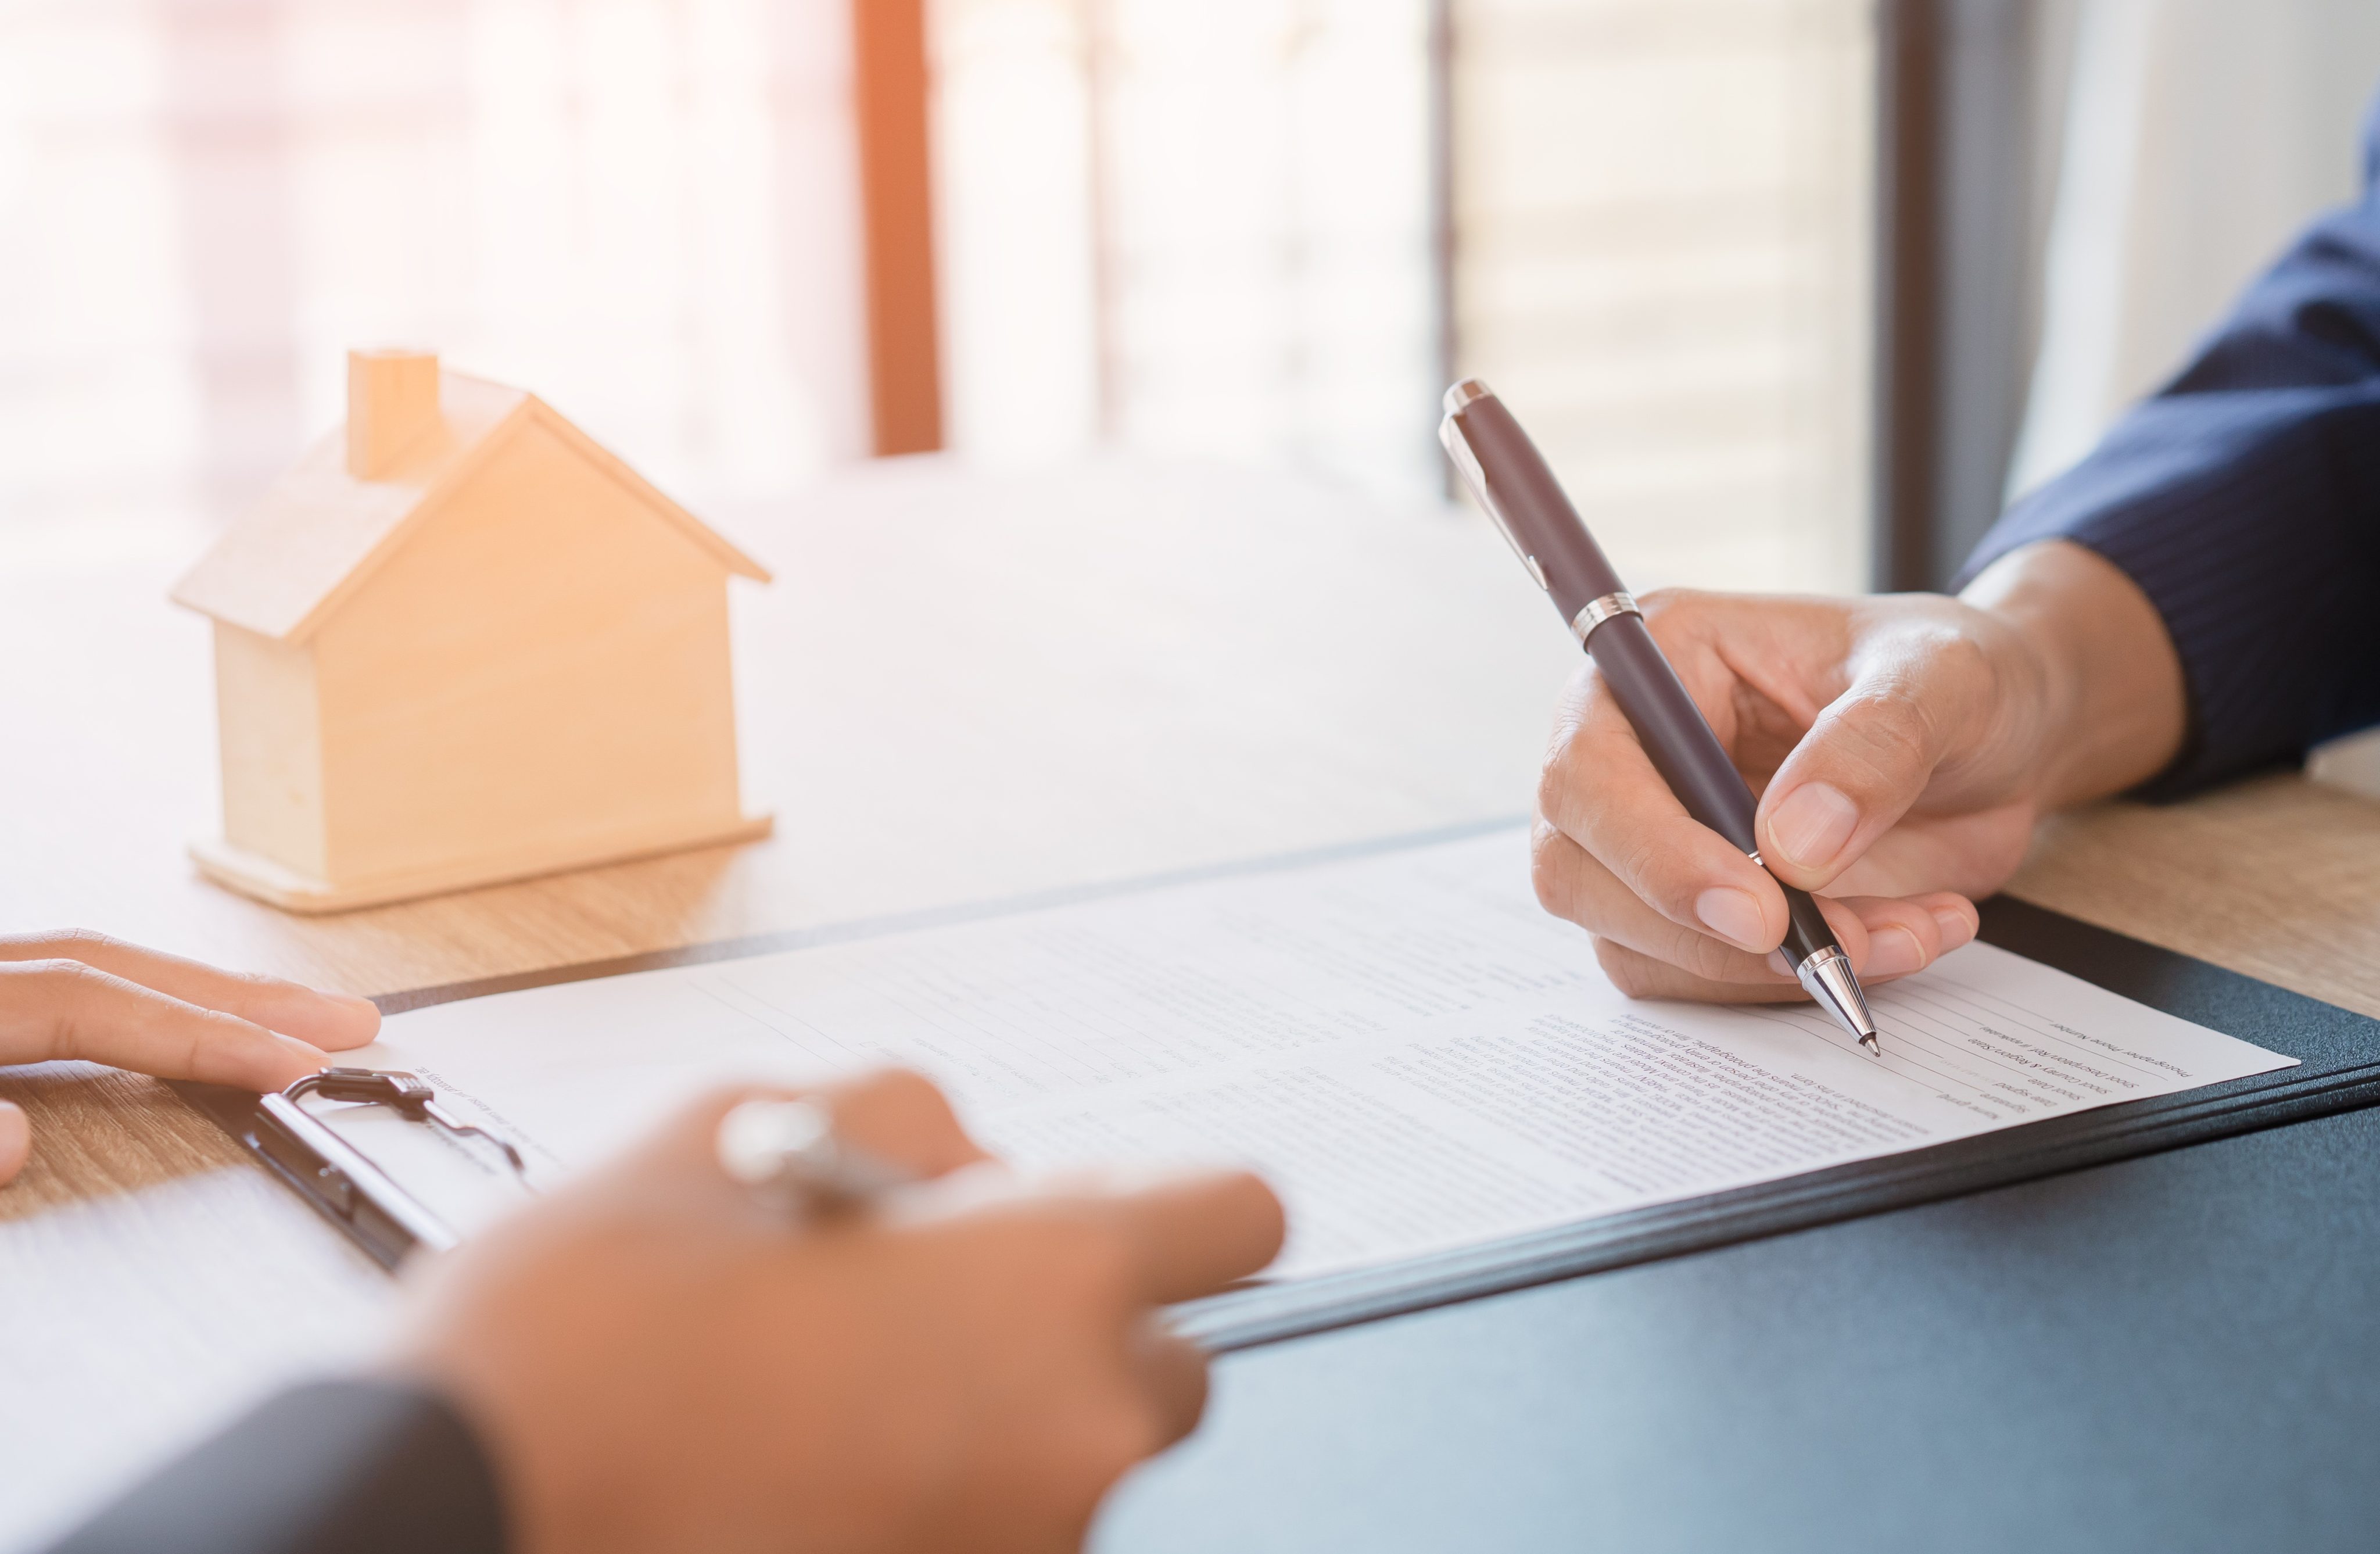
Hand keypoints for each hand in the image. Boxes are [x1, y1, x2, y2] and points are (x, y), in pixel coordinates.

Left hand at [0, 930, 382, 1183]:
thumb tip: (15, 1145)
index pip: (91, 1003)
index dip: (203, 1035)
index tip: (294, 1066)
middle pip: (115, 965)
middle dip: (241, 996)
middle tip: (345, 1020)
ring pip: (92, 964)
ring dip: (200, 992)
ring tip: (285, 1016)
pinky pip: (62, 981)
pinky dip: (139, 997)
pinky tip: (178, 1024)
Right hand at [391, 1070, 1285, 1553]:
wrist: (467, 1527)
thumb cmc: (583, 1346)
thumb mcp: (732, 1135)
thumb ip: (896, 1122)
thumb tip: (956, 1159)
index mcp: (1048, 1281)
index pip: (1237, 1217)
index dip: (1176, 1204)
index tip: (1115, 1210)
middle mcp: (1073, 1431)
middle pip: (1157, 1365)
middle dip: (1066, 1331)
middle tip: (922, 1310)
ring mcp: (1023, 1546)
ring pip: (1063, 1461)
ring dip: (988, 1421)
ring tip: (822, 1397)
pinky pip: (990, 1532)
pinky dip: (932, 1499)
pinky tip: (806, 1469)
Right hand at [1533, 540, 2186, 1002]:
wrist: (1998, 739)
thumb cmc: (1954, 679)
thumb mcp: (1942, 678)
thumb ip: (1873, 747)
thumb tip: (1793, 845)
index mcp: (1662, 661)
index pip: (1588, 765)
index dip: (1651, 848)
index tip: (1756, 908)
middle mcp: (1632, 752)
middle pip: (1578, 869)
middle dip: (1701, 931)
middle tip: (1833, 948)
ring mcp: (1652, 839)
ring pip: (1634, 943)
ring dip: (1765, 970)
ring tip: (1904, 931)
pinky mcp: (1693, 910)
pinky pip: (1700, 980)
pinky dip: (1793, 986)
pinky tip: (1896, 938)